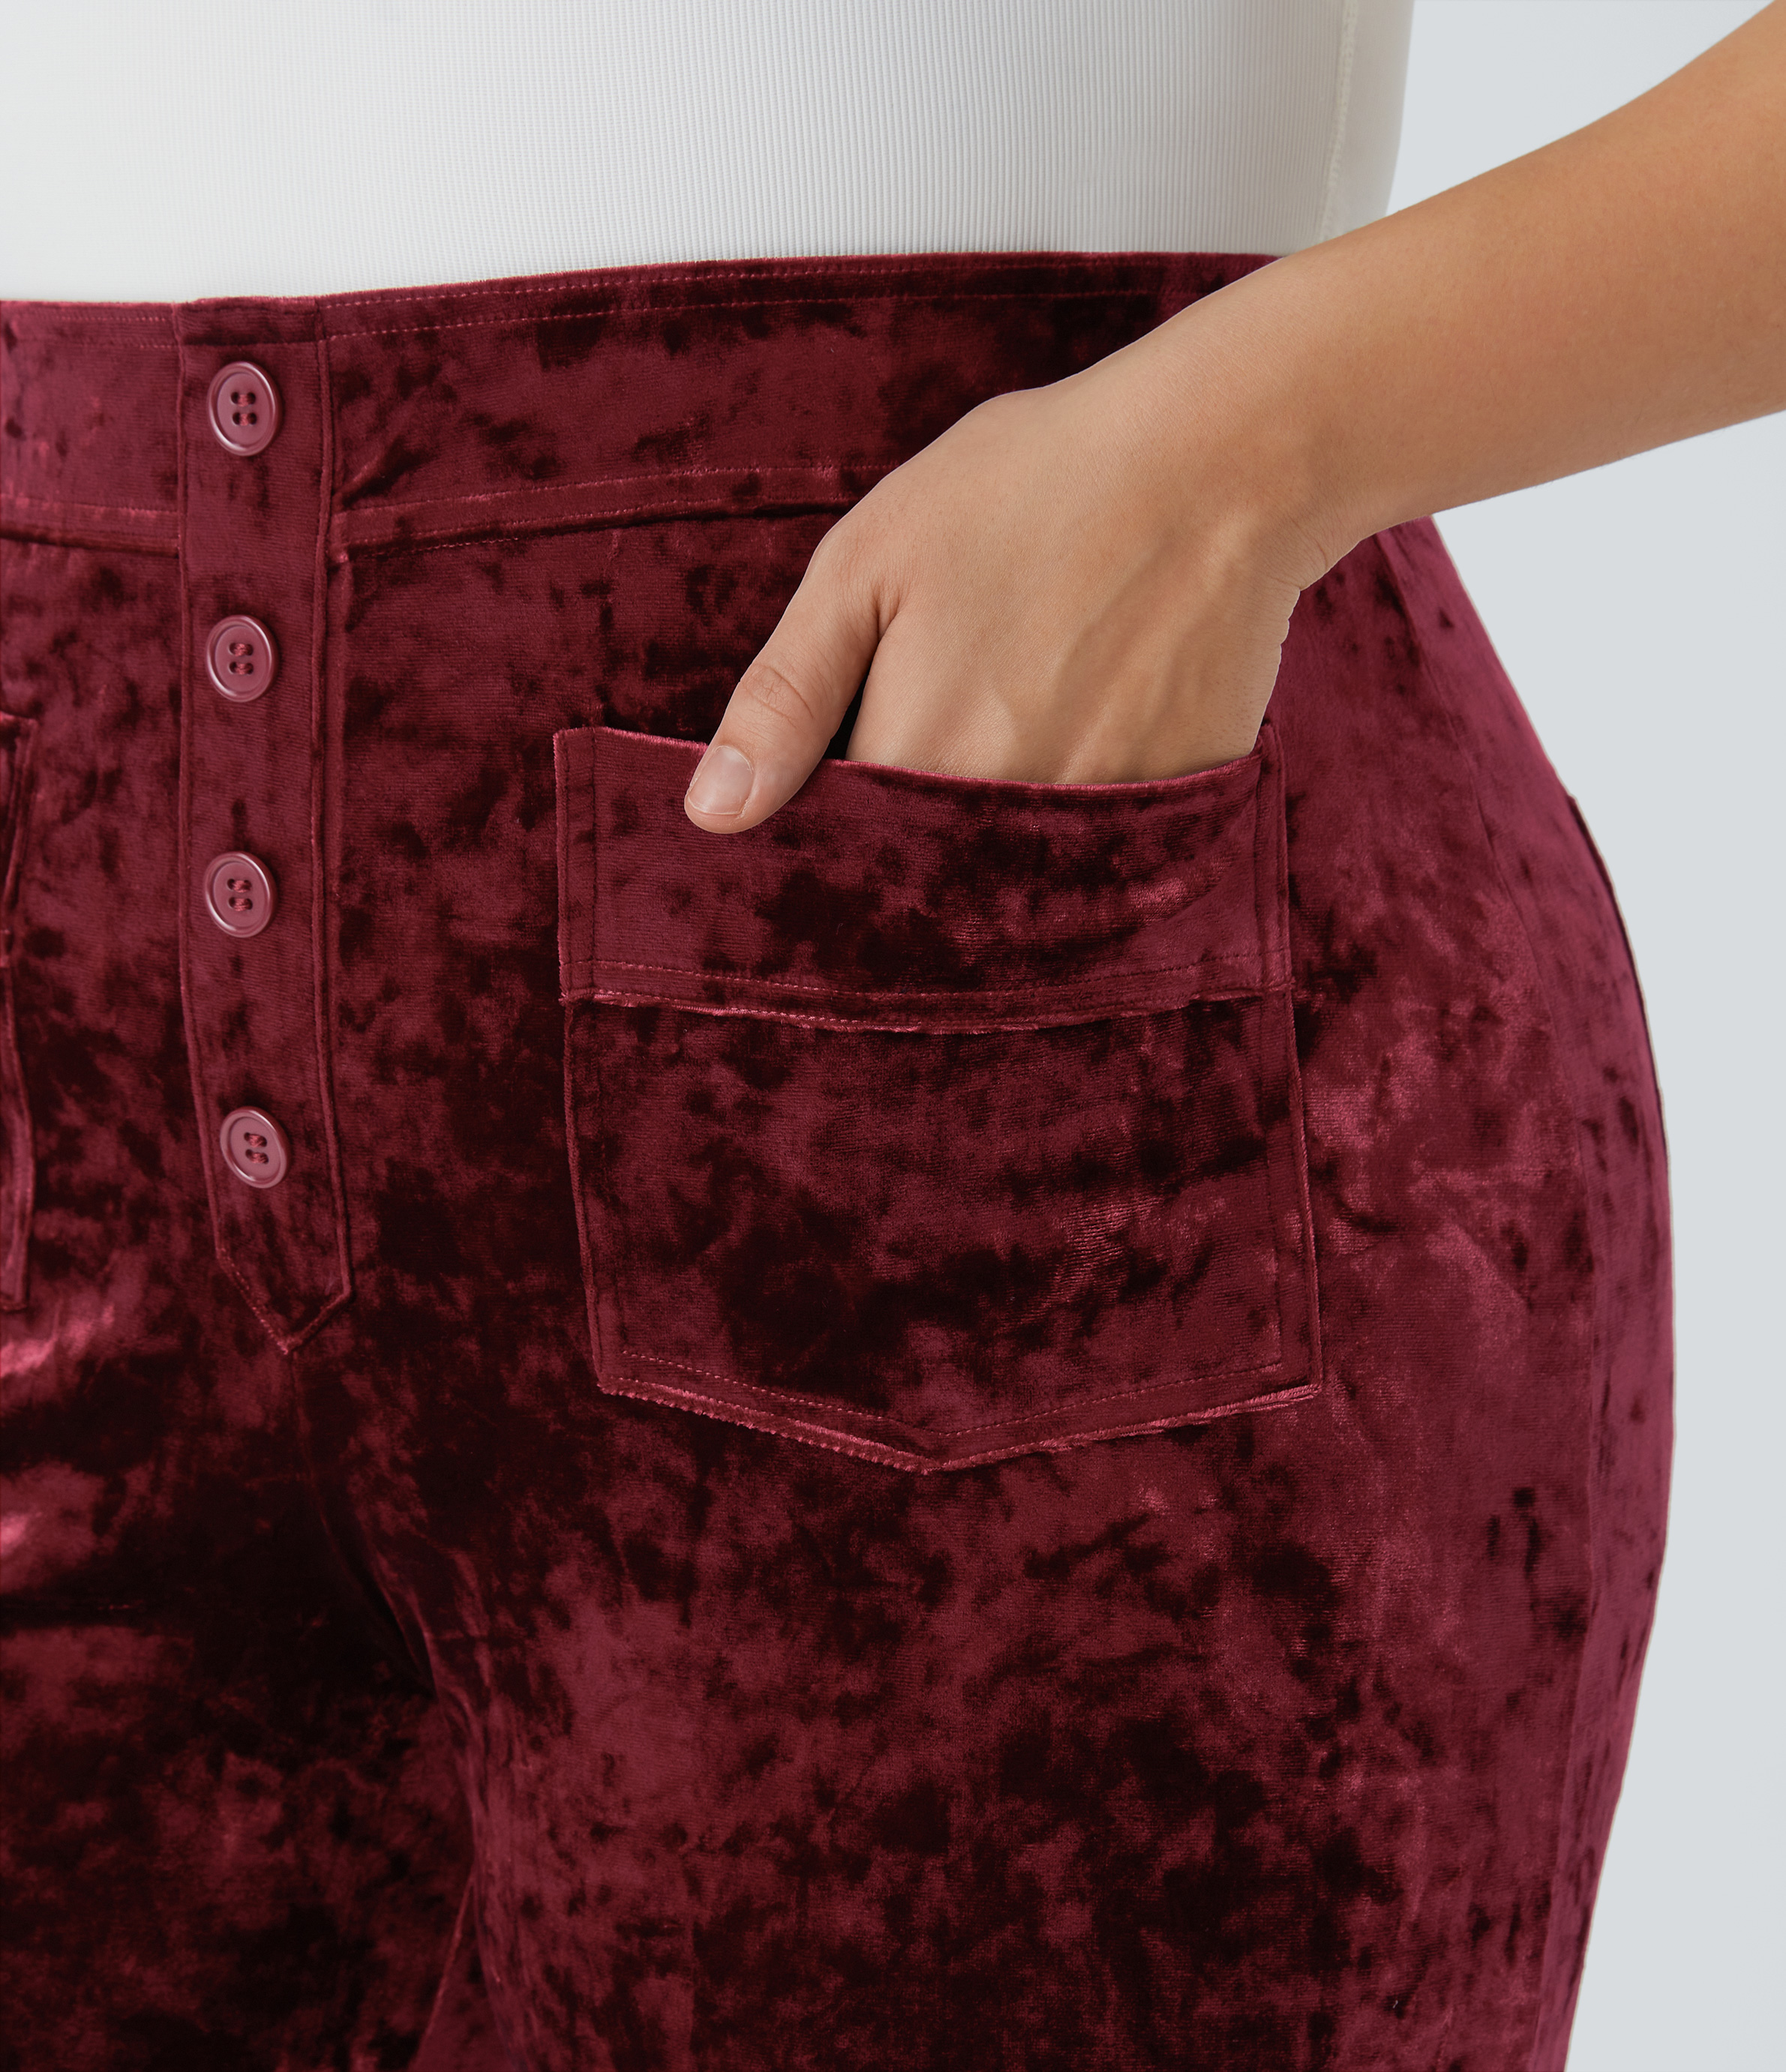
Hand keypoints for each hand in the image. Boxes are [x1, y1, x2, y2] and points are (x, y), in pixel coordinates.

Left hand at [681, 324, 1333, 831]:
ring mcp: (1101, 824)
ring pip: (1019, 875)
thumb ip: (786, 698)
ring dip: (999, 835)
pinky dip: (1084, 815)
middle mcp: (1007, 818)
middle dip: (915, 845)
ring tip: (1022, 719)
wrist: (1219, 459)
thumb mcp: (867, 565)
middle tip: (948, 732)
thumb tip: (713, 817)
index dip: (835, 836)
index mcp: (916, 763)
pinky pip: (1108, 852)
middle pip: (934, 884)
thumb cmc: (1030, 488)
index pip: (845, 861)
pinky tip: (1092, 720)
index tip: (842, 794)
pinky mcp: (1179, 807)